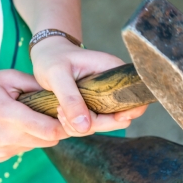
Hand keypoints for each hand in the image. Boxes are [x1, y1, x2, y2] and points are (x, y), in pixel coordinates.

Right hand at [0, 70, 67, 161]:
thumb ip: (36, 84)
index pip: (51, 130)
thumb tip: (61, 92)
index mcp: (8, 115)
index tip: (70, 114)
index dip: (66, 124)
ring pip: (38, 145)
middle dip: (57, 128)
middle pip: (49, 140)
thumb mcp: (7, 77)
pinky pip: (24, 149)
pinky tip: (16, 126)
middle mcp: (5, 137)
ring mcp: (1, 149)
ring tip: (32, 117)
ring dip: (42, 134)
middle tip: (56, 113)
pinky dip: (27, 139)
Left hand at [30, 37, 147, 136]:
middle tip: (64, 113)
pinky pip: (92, 125)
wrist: (46, 55)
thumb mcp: (57, 74)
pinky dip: (76, 126)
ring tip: (59, 111)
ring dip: (81, 126)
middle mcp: (114, 87)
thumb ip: (70, 99)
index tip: (114, 117)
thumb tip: (84, 127)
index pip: (136, 95)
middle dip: (95, 123)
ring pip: (105, 124)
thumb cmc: (53, 58)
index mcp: (115, 71)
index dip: (131, 110)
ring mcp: (105, 99)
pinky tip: (61, 114)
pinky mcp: (95, 107)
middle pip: (120, 117)